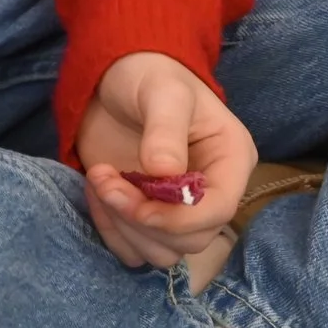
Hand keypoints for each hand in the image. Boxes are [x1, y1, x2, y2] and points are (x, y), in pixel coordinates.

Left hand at [74, 51, 255, 269]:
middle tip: (105, 180)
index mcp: (230, 161)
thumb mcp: (162, 92)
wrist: (117, 78)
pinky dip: (110, 230)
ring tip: (99, 180)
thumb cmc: (150, 76)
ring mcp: (176, 208)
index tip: (138, 205)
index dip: (179, 218)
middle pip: (190, 239)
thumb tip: (164, 172)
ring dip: (123, 226)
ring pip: (161, 251)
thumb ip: (166, 129)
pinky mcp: (145, 215)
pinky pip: (133, 248)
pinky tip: (96, 190)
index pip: (218, 210)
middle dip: (143, 219)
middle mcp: (210, 193)